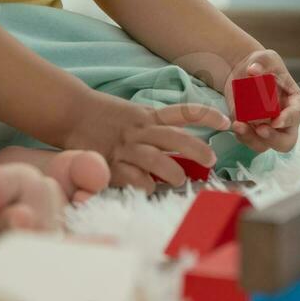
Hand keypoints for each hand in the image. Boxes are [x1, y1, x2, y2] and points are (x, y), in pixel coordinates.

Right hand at [61, 94, 229, 193]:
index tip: (227, 122)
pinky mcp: (112, 163)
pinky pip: (133, 177)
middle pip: (175, 138)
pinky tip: (149, 188)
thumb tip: (182, 146)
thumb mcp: (135, 114)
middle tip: (211, 160)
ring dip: (172, 171)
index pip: (183, 113)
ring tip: (179, 179)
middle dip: (196, 149)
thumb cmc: (105, 115)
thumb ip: (156, 127)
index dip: (207, 116)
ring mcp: (126, 147)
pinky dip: (144, 184)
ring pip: (156, 159)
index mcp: (148, 116)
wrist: (72, 112)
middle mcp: (140, 130)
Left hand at [225, 49, 299, 153]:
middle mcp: (284, 120)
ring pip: (264, 144)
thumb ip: (262, 62)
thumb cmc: (261, 64)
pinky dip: (241, 135)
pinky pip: (247, 140)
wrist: (243, 72)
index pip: (296, 114)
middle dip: (274, 139)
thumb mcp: (264, 58)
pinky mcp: (251, 131)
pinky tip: (234, 123)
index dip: (289, 120)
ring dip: (252, 139)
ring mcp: (268, 129)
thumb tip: (253, 70)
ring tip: (239, 124)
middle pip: (286, 141)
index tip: (276, 121)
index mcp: (294, 103)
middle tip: (260, 130)